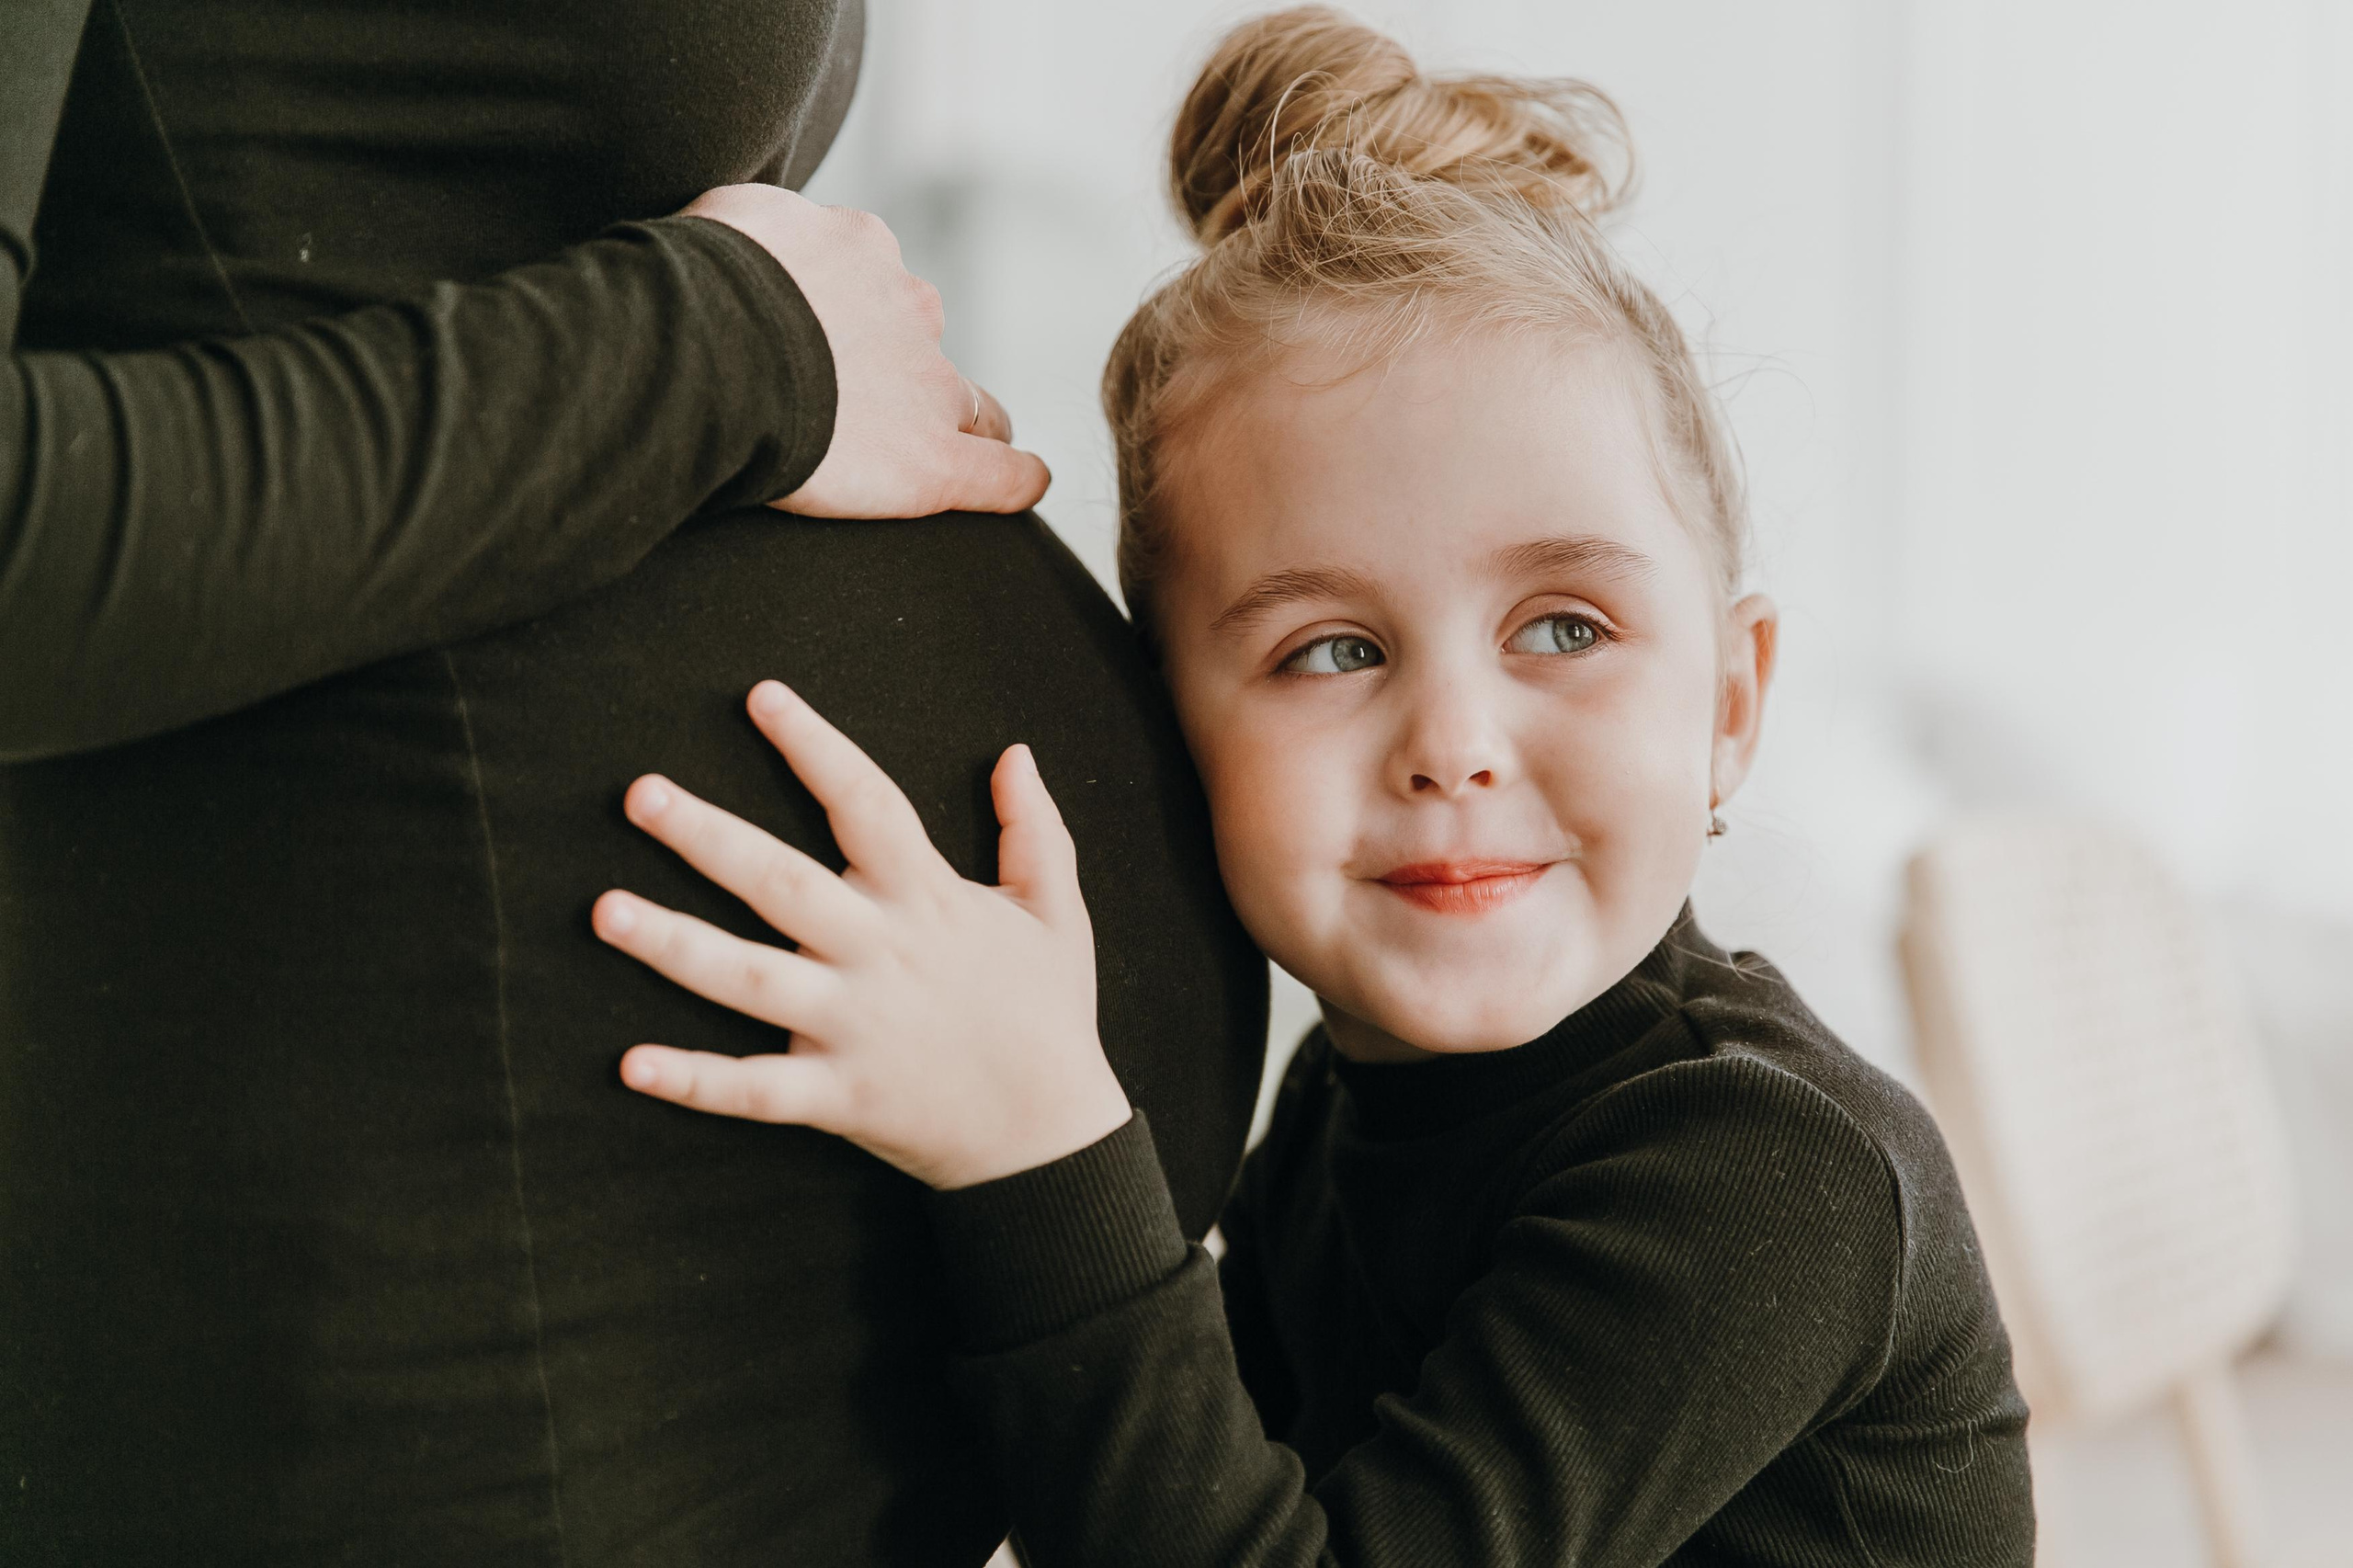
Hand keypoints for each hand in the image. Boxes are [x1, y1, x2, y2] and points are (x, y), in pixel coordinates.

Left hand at [592, 681, 1130, 1189]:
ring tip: (604, 911)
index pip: (867, 804)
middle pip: (783, 883)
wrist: (1053, 1136)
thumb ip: (1035, 830)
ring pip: (751, 979)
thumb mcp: (1058, 913)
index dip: (815, 747)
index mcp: (928, 900)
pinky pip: (754, 1089)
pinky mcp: (838, 1096)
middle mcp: (880, 955)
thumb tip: (1016, 754)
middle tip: (640, 793)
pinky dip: (693, 1081)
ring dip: (674, 945)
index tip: (762, 697)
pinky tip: (630, 1063)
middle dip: (708, 837)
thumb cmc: (1050, 1016)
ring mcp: (853, 1027)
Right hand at [682, 185, 1051, 517]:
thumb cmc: (694, 281)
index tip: (828, 343)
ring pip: (972, 405)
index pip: (875, 283)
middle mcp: (908, 306)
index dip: (856, 318)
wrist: (710, 343)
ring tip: (945, 456)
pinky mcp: (932, 461)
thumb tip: (748, 257)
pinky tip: (1027, 483)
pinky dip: (1016, 478)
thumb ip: (756, 240)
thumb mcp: (726, 222)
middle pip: (925, 342)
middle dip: (904, 371)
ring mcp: (929, 386)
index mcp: (858, 249)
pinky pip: (999, 474)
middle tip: (856, 410)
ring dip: (964, 424)